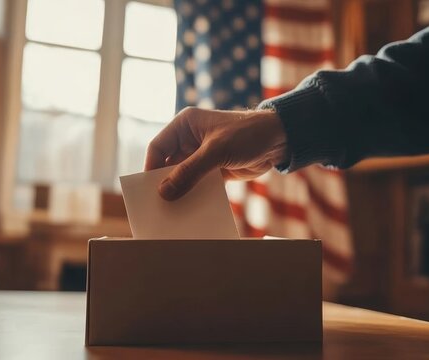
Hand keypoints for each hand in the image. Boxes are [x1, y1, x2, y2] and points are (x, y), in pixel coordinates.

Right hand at [145, 107, 286, 200]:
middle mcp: (189, 139)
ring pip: (182, 176)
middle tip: (157, 206)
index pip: (158, 148)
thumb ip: (190, 172)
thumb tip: (164, 192)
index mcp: (185, 125)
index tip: (148, 191)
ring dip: (179, 192)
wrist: (280, 140)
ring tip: (172, 212)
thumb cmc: (248, 135)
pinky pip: (198, 184)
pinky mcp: (214, 169)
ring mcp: (201, 155)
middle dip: (163, 183)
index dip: (150, 168)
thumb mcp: (217, 152)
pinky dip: (194, 195)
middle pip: (167, 164)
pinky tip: (191, 210)